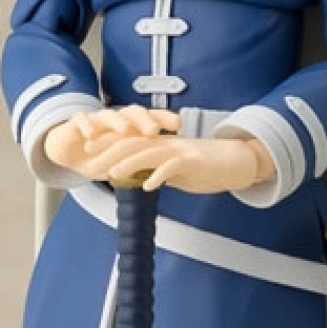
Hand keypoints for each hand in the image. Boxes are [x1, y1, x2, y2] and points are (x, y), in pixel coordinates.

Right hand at [43, 106, 180, 177]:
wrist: (69, 151)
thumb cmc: (100, 155)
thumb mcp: (123, 162)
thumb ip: (143, 164)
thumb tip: (170, 174)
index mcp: (131, 127)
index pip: (151, 118)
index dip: (164, 119)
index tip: (179, 123)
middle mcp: (116, 119)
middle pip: (133, 113)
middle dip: (144, 120)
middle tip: (153, 130)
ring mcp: (97, 120)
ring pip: (109, 115)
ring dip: (117, 121)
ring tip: (125, 130)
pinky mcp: (77, 123)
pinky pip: (81, 120)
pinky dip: (86, 126)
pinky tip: (90, 134)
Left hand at [103, 133, 274, 194]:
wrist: (238, 159)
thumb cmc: (209, 165)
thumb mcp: (178, 170)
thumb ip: (158, 171)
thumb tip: (142, 179)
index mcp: (161, 144)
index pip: (129, 140)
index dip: (107, 144)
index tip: (89, 149)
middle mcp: (167, 144)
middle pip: (133, 143)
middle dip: (108, 150)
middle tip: (90, 159)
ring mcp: (180, 152)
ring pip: (148, 153)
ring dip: (128, 163)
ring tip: (111, 174)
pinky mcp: (193, 162)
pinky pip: (172, 168)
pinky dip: (158, 176)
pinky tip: (147, 186)